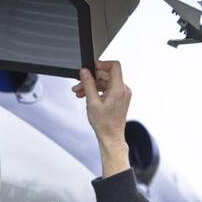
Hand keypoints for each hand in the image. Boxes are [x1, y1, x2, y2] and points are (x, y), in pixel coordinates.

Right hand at [72, 60, 130, 176]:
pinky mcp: (119, 99)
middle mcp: (123, 90)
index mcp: (119, 89)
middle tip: (78, 84)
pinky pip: (108, 89)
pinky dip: (97, 91)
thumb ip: (88, 84)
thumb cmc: (104, 124)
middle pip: (107, 75)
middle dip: (91, 78)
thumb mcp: (92, 102)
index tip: (91, 67)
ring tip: (79, 93)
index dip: (101, 64)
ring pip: (105, 83)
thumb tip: (84, 72)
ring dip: (92, 86)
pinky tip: (87, 96)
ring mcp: (122, 95)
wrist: (111, 137)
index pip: (114, 66)